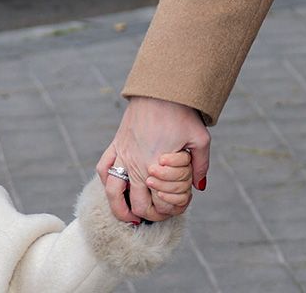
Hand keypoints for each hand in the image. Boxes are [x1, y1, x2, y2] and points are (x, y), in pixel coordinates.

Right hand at [97, 97, 209, 222]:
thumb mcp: (201, 138)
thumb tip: (200, 187)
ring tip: (129, 217)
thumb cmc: (183, 112)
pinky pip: (104, 168)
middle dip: (146, 216)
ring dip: (119, 209)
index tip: (176, 209)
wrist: (162, 88)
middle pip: (135, 203)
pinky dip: (106, 181)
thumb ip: (201, 165)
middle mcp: (135, 164)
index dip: (168, 211)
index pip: (156, 202)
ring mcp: (123, 154)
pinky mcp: (116, 143)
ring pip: (112, 192)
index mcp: (156, 166)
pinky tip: (114, 187)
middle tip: (155, 217)